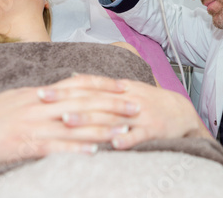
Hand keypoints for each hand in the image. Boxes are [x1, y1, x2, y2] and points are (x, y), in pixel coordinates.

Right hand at [0, 75, 139, 169]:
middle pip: (84, 103)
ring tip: (125, 130)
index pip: (79, 84)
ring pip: (74, 124)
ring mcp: (32, 125)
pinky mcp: (22, 145)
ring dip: (102, 127)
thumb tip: (61, 90)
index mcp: (40, 93)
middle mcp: (40, 105)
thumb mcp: (17, 97)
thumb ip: (42, 95)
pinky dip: (75, 148)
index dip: (104, 85)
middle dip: (113, 105)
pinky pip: (54, 147)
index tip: (126, 87)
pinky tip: (94, 151)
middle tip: (137, 107)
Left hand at [52, 75, 213, 148]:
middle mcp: (127, 98)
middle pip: (94, 99)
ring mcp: (140, 114)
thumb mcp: (125, 88)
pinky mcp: (154, 130)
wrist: (181, 113)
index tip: (41, 92)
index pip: (88, 86)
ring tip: (68, 122)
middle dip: (68, 101)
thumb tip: (73, 76)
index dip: (65, 88)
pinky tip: (112, 145)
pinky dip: (126, 139)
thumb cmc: (148, 101)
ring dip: (90, 120)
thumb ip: (100, 85)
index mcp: (119, 88)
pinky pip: (139, 135)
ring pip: (112, 117)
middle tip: (44, 103)